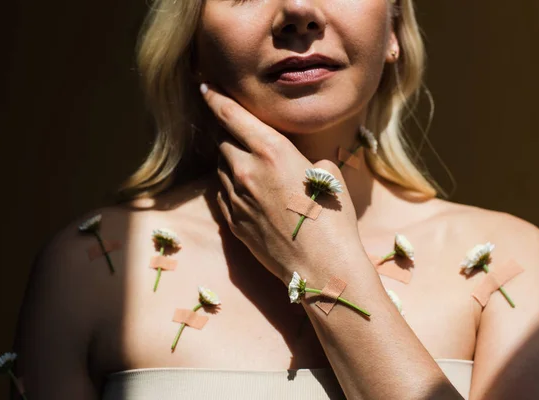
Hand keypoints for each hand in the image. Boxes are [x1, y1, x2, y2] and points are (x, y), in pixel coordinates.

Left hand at [200, 83, 364, 284]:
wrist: (321, 267)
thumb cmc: (333, 218)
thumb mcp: (326, 174)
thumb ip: (301, 159)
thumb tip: (295, 162)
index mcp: (271, 151)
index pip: (231, 115)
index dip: (215, 97)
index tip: (204, 86)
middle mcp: (247, 170)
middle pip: (224, 141)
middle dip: (231, 135)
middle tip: (244, 138)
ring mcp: (236, 198)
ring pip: (221, 168)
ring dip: (232, 163)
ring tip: (254, 171)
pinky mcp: (233, 222)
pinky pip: (223, 195)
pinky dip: (231, 187)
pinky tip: (249, 194)